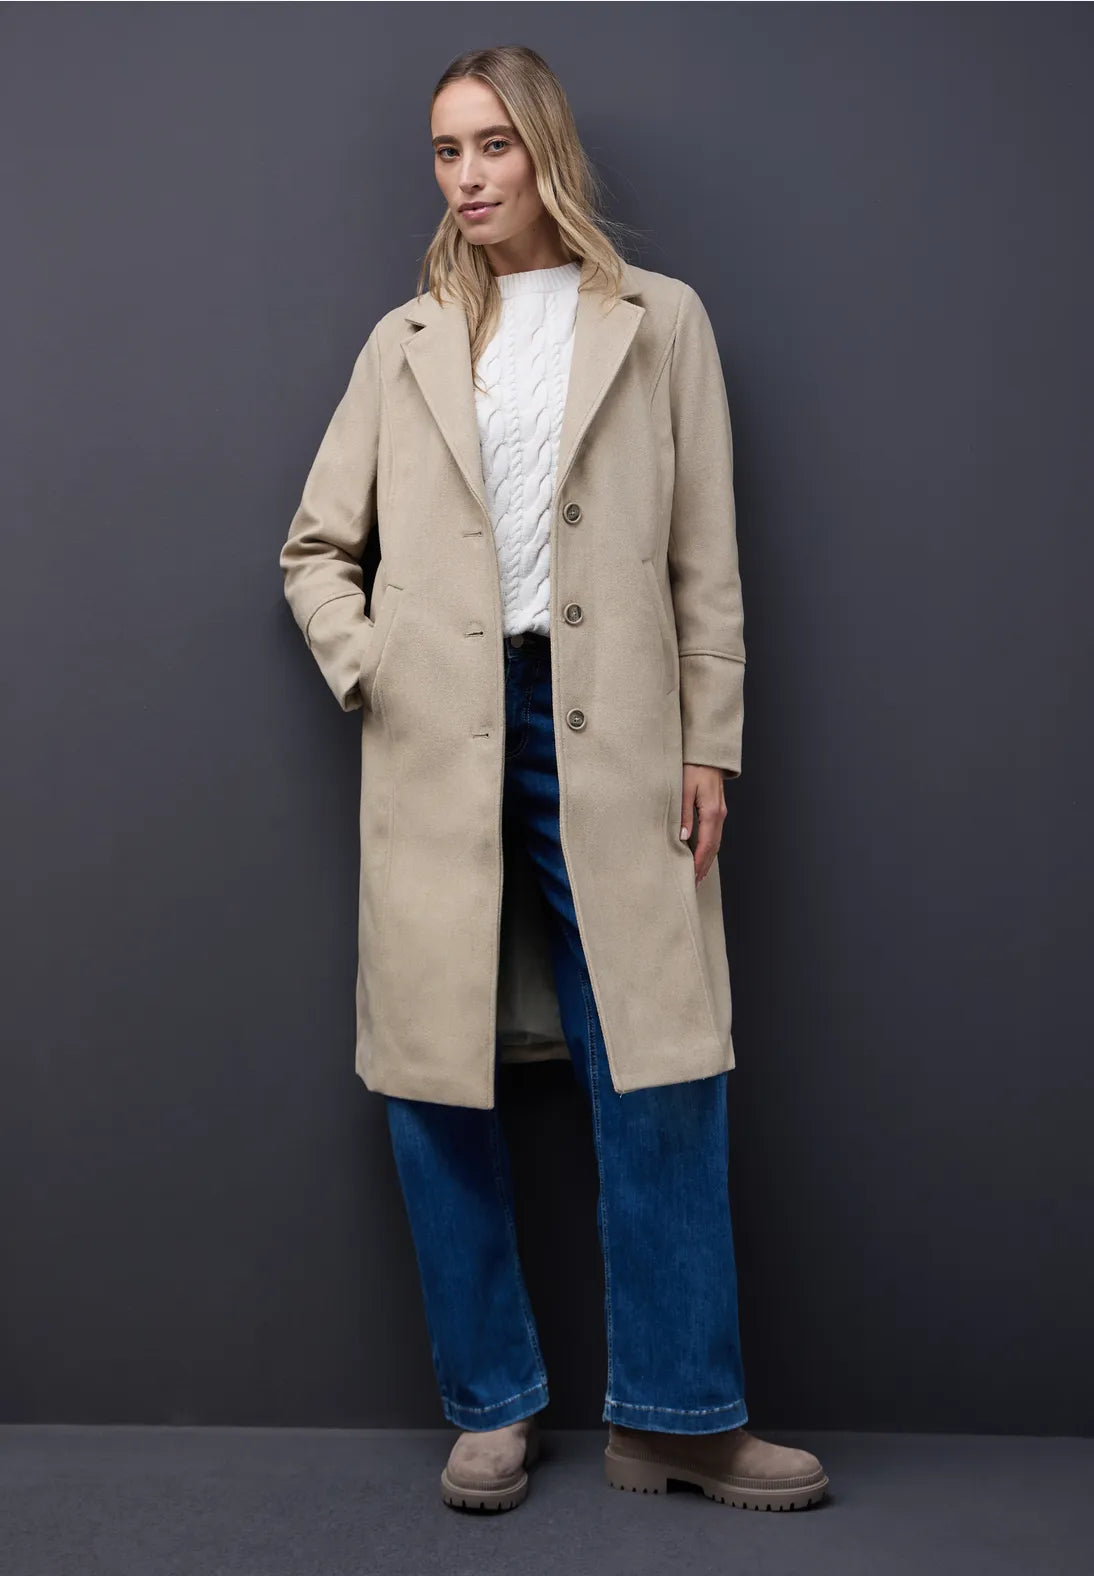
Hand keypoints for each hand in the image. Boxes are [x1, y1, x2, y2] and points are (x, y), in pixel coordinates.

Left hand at [679, 763, 726, 884]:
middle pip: (713, 848)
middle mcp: (719, 815)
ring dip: (707, 860)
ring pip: (715, 843)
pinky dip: (709, 848)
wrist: (706, 753)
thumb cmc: (692, 768)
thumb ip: (683, 815)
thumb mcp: (683, 790)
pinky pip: (714, 834)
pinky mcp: (717, 810)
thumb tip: (682, 838)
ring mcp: (720, 813)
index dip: (698, 863)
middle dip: (703, 867)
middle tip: (693, 884)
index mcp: (711, 812)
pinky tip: (701, 855)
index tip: (690, 877)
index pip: (706, 845)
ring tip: (697, 875)